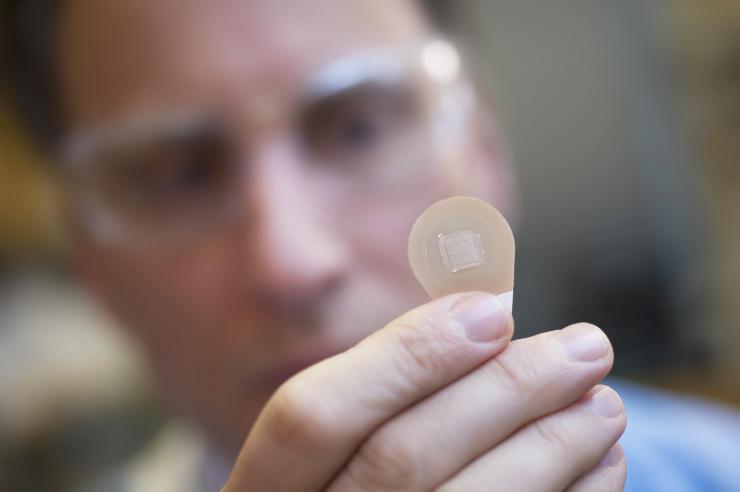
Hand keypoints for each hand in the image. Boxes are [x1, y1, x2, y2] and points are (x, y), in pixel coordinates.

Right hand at [222, 292, 625, 490]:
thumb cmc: (348, 481)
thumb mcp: (336, 439)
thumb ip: (384, 381)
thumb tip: (484, 311)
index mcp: (264, 488)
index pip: (311, 413)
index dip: (405, 355)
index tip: (494, 310)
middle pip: (401, 458)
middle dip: (504, 390)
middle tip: (586, 345)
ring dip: (551, 445)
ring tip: (604, 400)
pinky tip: (599, 462)